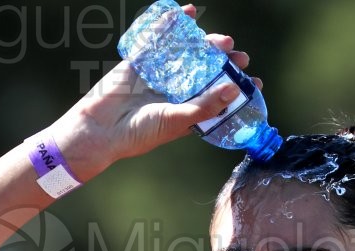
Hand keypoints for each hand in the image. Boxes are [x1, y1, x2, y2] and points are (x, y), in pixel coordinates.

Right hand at [50, 4, 260, 180]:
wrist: (99, 130)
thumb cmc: (138, 134)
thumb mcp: (176, 121)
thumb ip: (204, 106)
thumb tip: (233, 89)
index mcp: (187, 111)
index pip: (218, 97)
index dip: (237, 89)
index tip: (255, 82)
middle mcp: (175, 92)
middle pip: (206, 72)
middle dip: (224, 62)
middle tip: (239, 56)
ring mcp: (158, 75)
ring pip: (186, 53)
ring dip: (205, 43)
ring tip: (222, 40)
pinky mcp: (140, 62)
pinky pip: (158, 39)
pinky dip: (171, 24)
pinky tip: (187, 12)